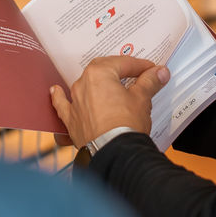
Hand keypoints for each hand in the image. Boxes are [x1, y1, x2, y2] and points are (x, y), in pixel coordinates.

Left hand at [49, 56, 170, 147]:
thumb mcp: (142, 99)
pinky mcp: (71, 119)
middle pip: (103, 70)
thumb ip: (149, 82)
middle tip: (136, 75)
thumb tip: (159, 73)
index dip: (141, 66)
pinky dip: (60, 97)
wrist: (114, 153)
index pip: (124, 63)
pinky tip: (56, 91)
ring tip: (108, 84)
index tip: (152, 71)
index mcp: (99, 73)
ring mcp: (75, 102)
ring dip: (97, 83)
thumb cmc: (126, 125)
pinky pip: (63, 104)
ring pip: (84, 85)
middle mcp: (82, 84)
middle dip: (120, 71)